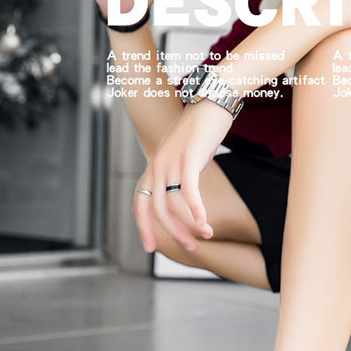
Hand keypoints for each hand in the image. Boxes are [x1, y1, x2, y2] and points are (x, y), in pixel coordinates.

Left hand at [133, 99, 233, 253]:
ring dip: (189, 225)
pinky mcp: (188, 158)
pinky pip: (189, 191)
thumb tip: (186, 198)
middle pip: (155, 210)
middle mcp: (157, 166)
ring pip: (171, 204)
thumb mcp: (185, 158)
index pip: (140, 204)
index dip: (143, 227)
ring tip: (207, 234)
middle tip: (191, 247)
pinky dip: (196, 209)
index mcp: (153, 168)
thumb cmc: (201, 133)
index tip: (150, 248)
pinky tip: (204, 221)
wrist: (210, 103)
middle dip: (173, 233)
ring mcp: (171, 162)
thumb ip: (180, 177)